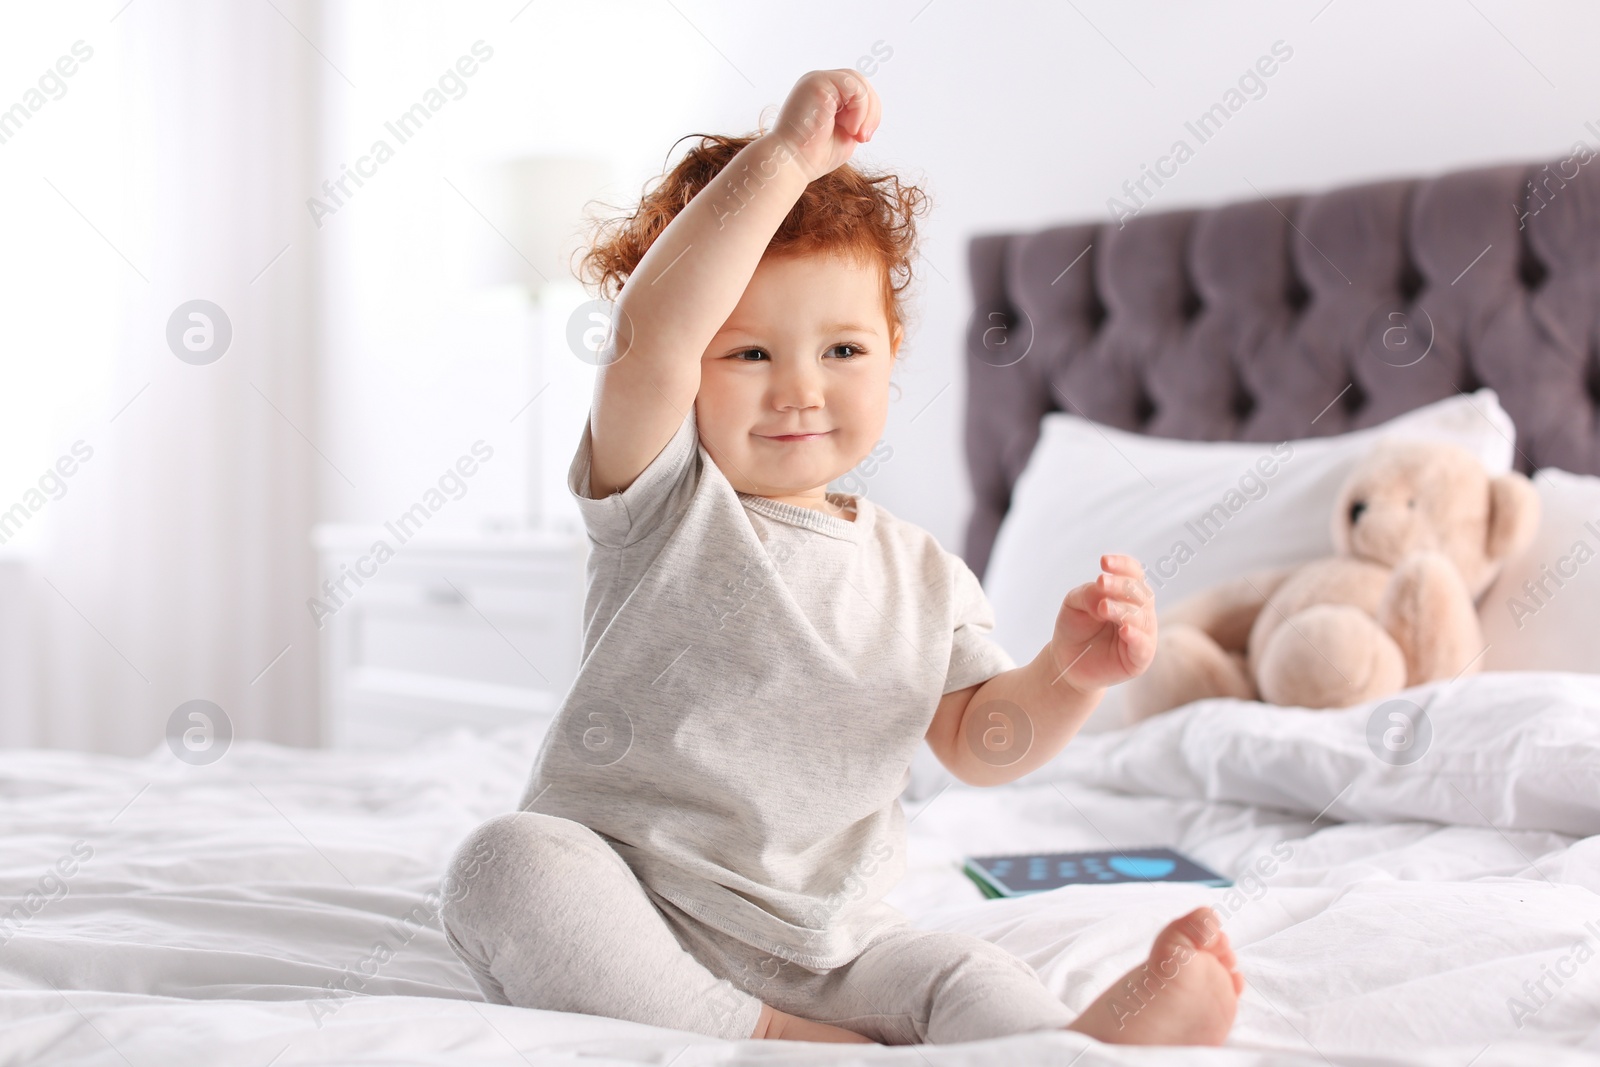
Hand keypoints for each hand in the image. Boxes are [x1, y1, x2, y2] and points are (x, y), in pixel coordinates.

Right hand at [768, 68, 880, 182]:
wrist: (792, 164)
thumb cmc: (814, 155)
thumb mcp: (846, 133)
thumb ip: (859, 117)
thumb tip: (874, 108)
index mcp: (823, 92)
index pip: (857, 90)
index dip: (869, 112)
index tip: (862, 138)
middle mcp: (819, 82)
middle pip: (861, 82)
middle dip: (872, 111)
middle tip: (863, 137)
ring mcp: (817, 80)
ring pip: (859, 83)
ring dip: (866, 112)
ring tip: (854, 133)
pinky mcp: (818, 82)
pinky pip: (854, 87)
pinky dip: (860, 110)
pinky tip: (848, 128)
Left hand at [1049, 554, 1156, 694]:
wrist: (1066, 662)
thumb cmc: (1075, 629)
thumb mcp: (1074, 605)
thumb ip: (1088, 594)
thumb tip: (1102, 592)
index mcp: (1127, 595)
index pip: (1133, 574)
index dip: (1123, 565)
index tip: (1104, 561)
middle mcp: (1140, 612)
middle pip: (1139, 592)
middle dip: (1120, 585)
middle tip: (1100, 581)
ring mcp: (1143, 634)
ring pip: (1140, 617)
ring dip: (1122, 609)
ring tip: (1102, 607)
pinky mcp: (1140, 658)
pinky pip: (1143, 644)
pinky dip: (1136, 636)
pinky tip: (1125, 629)